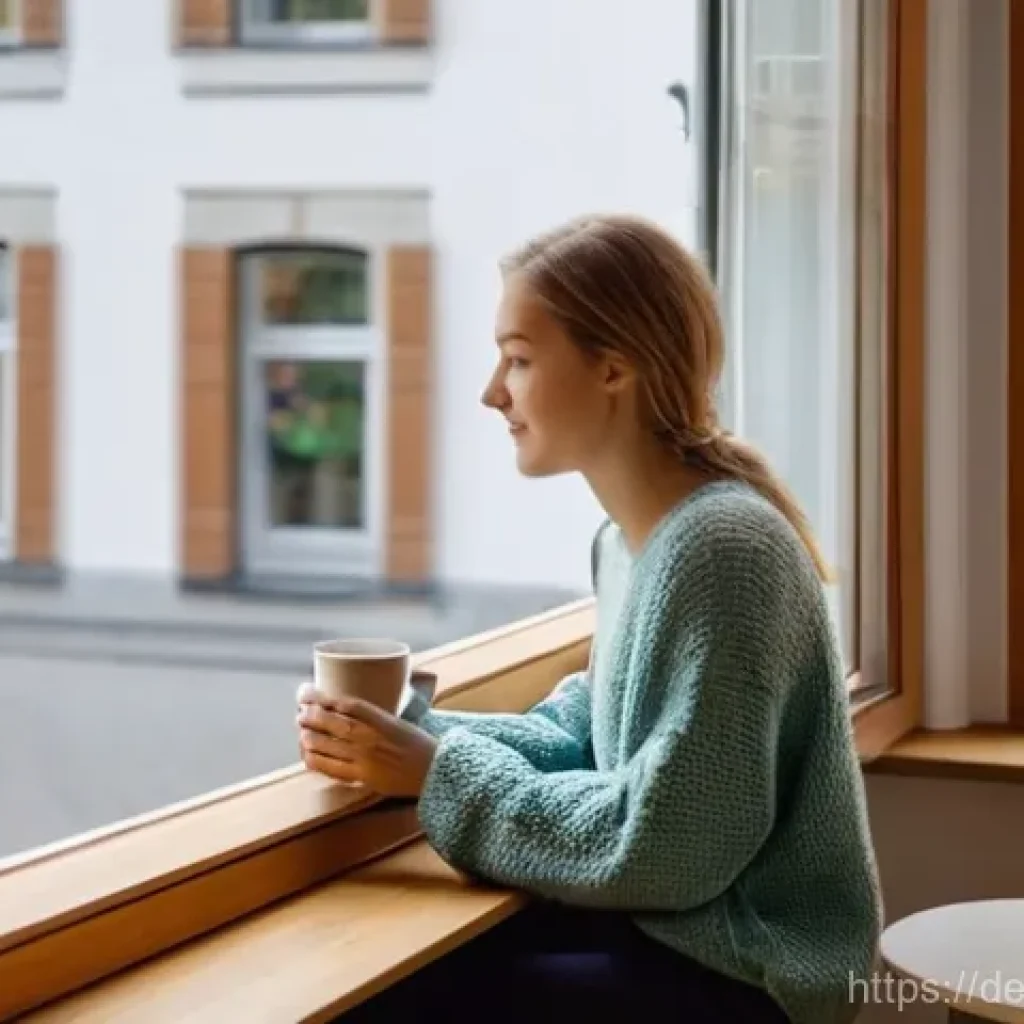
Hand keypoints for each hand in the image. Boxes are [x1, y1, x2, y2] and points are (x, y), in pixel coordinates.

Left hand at [296, 683, 437, 798]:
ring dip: (309, 736)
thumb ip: (375, 716)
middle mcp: (370, 737)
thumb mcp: (399, 722)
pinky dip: (316, 761)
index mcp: (382, 719)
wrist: (437, 772)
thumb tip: (349, 708)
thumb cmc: (421, 745)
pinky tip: (307, 755)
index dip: (323, 697)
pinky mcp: (363, 777)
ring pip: (327, 745)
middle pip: (332, 722)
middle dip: (310, 714)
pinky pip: (332, 769)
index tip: (308, 691)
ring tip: (301, 730)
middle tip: (299, 709)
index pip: (346, 704)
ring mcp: (365, 758)